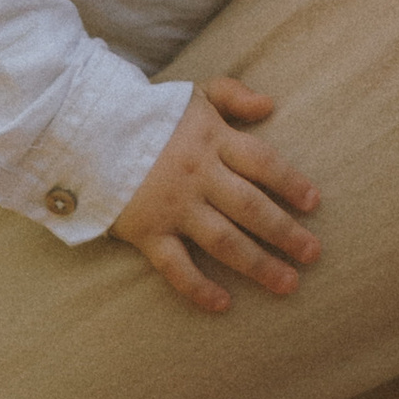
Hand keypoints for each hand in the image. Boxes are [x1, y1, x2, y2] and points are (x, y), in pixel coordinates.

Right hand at [109, 77, 322, 313]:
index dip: (291, 183)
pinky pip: (176, 265)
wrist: (85, 128)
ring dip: (258, 264)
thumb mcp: (194, 93)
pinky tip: (223, 304)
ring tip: (288, 284)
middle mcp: (197, 174)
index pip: (262, 163)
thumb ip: (233, 95)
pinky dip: (198, 287)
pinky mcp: (147, 230)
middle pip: (251, 207)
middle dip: (286, 233)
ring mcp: (173, 205)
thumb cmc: (147, 113)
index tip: (313, 204)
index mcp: (212, 139)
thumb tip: (270, 104)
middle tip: (313, 255)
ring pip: (223, 240)